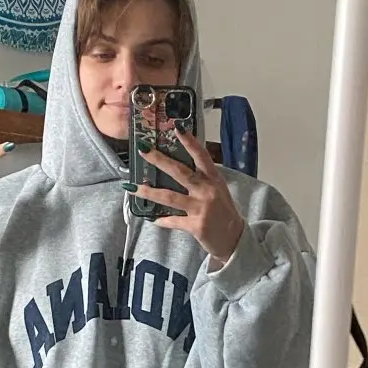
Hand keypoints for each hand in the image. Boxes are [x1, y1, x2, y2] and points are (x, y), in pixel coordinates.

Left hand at [136, 132, 245, 266]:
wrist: (234, 239)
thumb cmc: (224, 212)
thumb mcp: (218, 190)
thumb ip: (202, 178)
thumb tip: (178, 166)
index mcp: (214, 179)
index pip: (202, 156)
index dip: (190, 142)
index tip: (178, 128)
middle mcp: (208, 191)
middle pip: (180, 172)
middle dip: (160, 160)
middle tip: (144, 150)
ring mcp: (201, 208)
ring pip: (170, 197)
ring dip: (149, 192)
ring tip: (132, 188)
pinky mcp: (196, 225)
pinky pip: (173, 220)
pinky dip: (162, 220)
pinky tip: (152, 219)